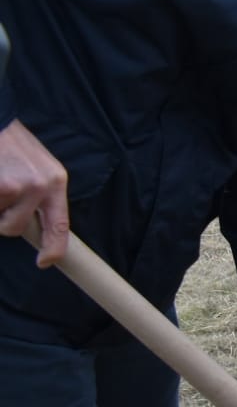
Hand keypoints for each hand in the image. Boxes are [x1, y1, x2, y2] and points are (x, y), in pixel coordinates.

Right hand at [0, 119, 69, 266]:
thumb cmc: (11, 144)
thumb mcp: (37, 166)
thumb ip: (39, 194)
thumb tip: (36, 227)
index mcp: (55, 182)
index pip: (59, 224)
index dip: (53, 247)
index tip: (45, 262)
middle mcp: (41, 185)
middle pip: (15, 228)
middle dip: (1, 220)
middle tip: (0, 194)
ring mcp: (18, 186)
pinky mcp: (0, 186)